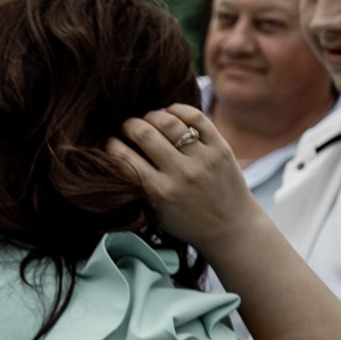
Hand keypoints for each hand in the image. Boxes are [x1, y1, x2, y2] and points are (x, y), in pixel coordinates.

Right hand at [107, 105, 260, 251]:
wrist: (230, 229)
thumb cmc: (186, 222)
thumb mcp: (153, 214)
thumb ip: (135, 188)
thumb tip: (112, 158)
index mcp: (159, 192)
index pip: (124, 157)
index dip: (110, 144)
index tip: (109, 143)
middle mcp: (181, 173)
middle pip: (144, 133)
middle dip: (129, 125)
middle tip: (127, 128)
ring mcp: (203, 159)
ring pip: (169, 121)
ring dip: (151, 116)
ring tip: (148, 120)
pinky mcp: (221, 148)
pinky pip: (196, 117)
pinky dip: (178, 110)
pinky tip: (170, 114)